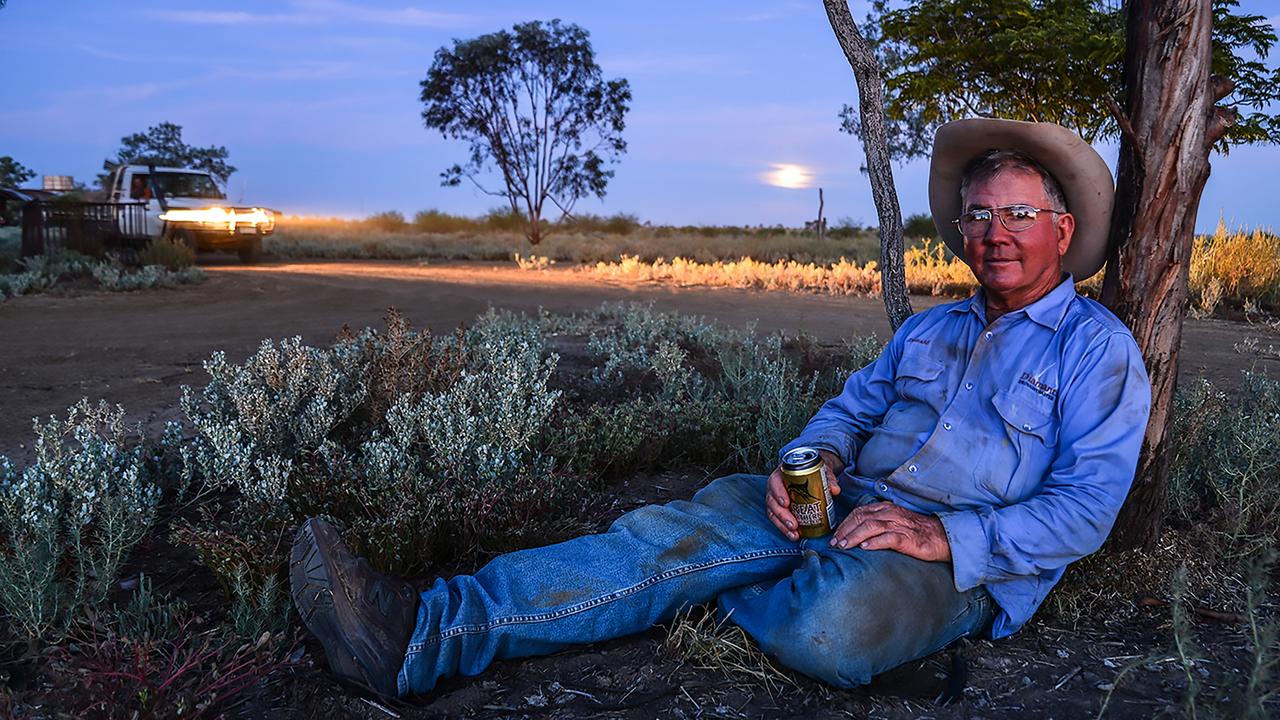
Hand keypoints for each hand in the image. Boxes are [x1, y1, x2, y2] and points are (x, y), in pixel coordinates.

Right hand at [765, 450, 844, 541]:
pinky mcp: (779, 509)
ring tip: (794, 533)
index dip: (778, 493)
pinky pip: (777, 520)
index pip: (775, 483)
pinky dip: (784, 528)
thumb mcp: (820, 471)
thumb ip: (828, 479)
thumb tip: (834, 489)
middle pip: (773, 502)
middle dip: (782, 515)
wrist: (810, 473)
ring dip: (782, 525)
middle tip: (793, 524)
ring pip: (773, 513)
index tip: (786, 503)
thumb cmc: (811, 471)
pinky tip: (793, 535)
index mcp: (781, 474)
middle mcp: (775, 487)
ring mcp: (776, 499)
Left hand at [829, 502, 951, 561]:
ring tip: (844, 546)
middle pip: (860, 518)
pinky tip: (864, 548)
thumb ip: (876, 523)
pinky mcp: (906, 538)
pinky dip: (874, 542)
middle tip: (835, 544)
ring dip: (854, 536)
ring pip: (870, 526)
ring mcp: (898, 525)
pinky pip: (887, 538)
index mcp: (885, 508)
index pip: (858, 512)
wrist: (940, 537)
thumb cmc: (914, 531)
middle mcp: (889, 513)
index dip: (844, 524)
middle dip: (844, 531)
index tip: (835, 536)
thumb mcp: (893, 522)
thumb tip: (855, 534)